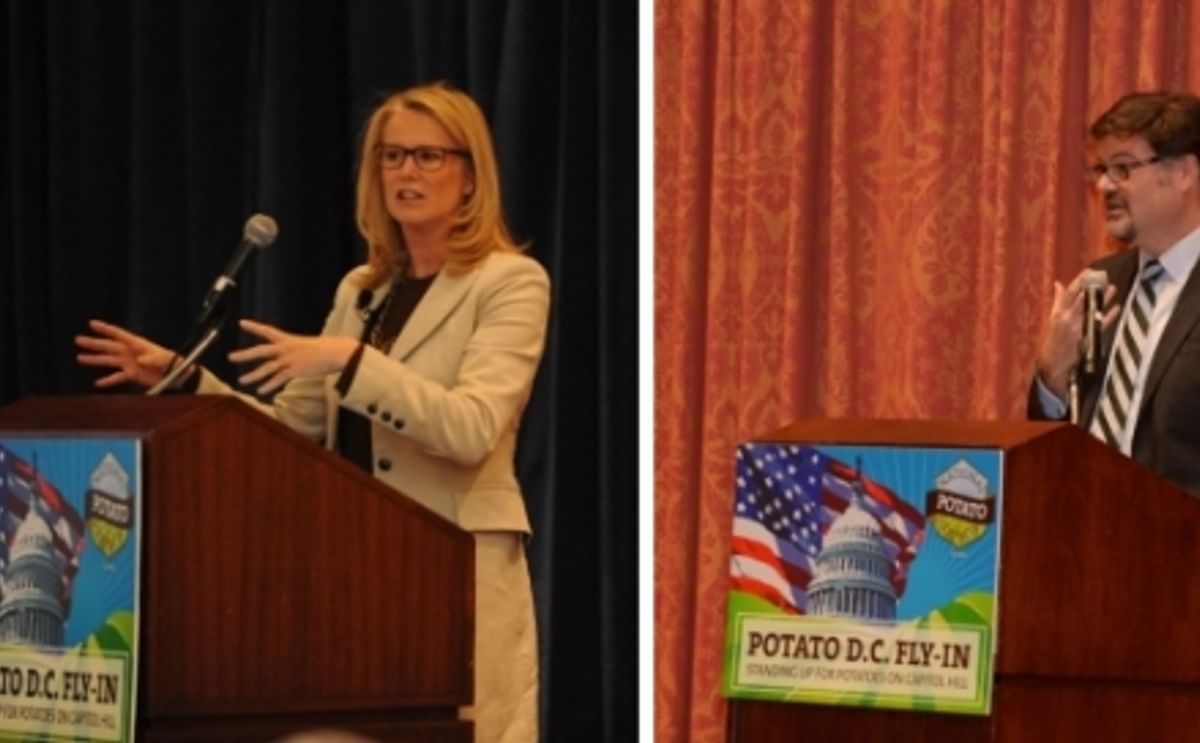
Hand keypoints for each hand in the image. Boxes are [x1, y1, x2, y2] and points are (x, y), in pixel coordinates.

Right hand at [75, 319, 177, 388]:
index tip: (92, 324)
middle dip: (94, 343)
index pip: (119, 334)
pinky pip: (117, 377)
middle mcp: (131, 352)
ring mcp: (130, 363)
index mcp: (138, 344)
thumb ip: (153, 358)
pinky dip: (108, 380)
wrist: (179, 376)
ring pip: (109, 360)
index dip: (106, 329)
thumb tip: (140, 359)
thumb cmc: (174, 363)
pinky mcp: (132, 375)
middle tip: (78, 339)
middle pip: (109, 346)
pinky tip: (98, 383)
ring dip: (95, 359)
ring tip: (80, 357)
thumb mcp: (165, 359)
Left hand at [230, 319, 358, 394]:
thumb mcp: (313, 345)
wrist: (338, 352)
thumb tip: (304, 355)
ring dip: (253, 375)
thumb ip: (303, 350)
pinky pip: (279, 379)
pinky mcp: (295, 370)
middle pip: (261, 351)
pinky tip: (261, 391)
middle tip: (231, 357)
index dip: (254, 327)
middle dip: (245, 354)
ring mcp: (290, 360)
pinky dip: (269, 385)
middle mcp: (287, 348)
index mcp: (290, 340)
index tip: (241, 323)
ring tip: (242, 381)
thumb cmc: (331, 348)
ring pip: (267, 367)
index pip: (268, 331)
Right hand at [1034, 270, 1118, 397]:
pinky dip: (1109, 316)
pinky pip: (1100, 325)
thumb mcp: (1052, 318)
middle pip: (1082, 299)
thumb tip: (1058, 284)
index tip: (1089, 271)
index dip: (1079, 282)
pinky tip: (1117, 308)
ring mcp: (1077, 328)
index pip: (1069, 293)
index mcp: (1058, 313)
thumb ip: (1058, 301)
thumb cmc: (1053, 338)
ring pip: (1092, 310)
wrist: (1052, 362)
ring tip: (1113, 288)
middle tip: (1105, 277)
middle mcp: (1067, 319)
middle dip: (1093, 288)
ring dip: (1104, 299)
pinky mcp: (1086, 338)